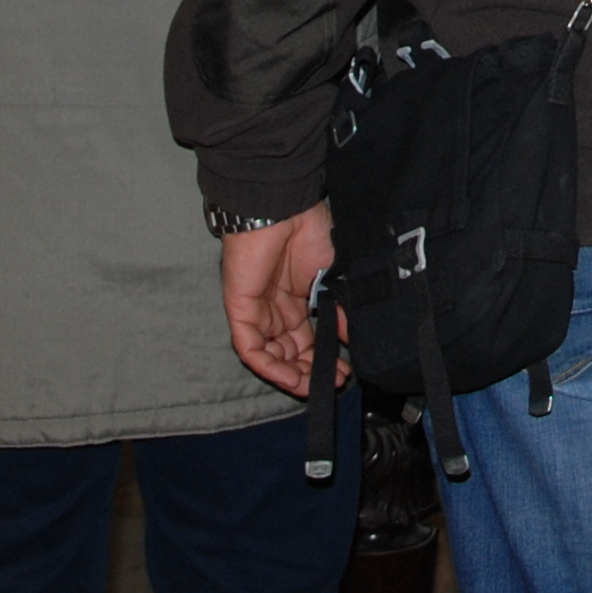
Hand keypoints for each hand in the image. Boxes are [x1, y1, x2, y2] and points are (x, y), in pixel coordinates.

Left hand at [219, 204, 338, 396]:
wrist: (284, 207)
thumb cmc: (309, 229)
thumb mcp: (334, 274)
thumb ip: (340, 307)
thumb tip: (351, 335)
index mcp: (296, 296)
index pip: (306, 337)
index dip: (322, 357)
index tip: (344, 370)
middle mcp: (275, 306)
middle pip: (288, 350)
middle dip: (310, 369)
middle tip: (333, 381)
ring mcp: (257, 308)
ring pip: (269, 354)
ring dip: (291, 373)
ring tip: (313, 385)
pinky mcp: (240, 308)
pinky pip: (250, 347)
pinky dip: (269, 366)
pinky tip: (291, 377)